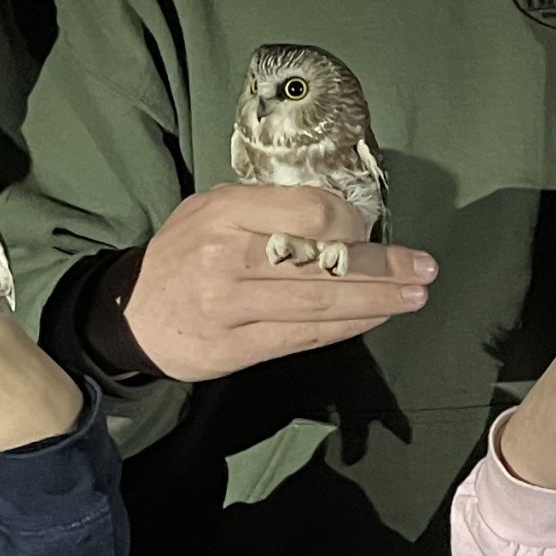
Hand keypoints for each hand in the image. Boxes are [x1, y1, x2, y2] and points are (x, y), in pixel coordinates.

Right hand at [124, 184, 436, 382]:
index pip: (308, 211)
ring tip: (415, 295)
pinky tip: (375, 317)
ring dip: (376, 299)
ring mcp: (231, 306)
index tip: (368, 227)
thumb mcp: (210, 209)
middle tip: (424, 267)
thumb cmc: (181, 254)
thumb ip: (265, 208)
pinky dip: (347, 327)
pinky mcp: (236, 348)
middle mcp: (226, 257)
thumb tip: (337, 216)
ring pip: (320, 303)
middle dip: (383, 266)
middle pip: (322, 260)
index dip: (350, 222)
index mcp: (224, 211)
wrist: (130, 314)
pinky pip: (304, 336)